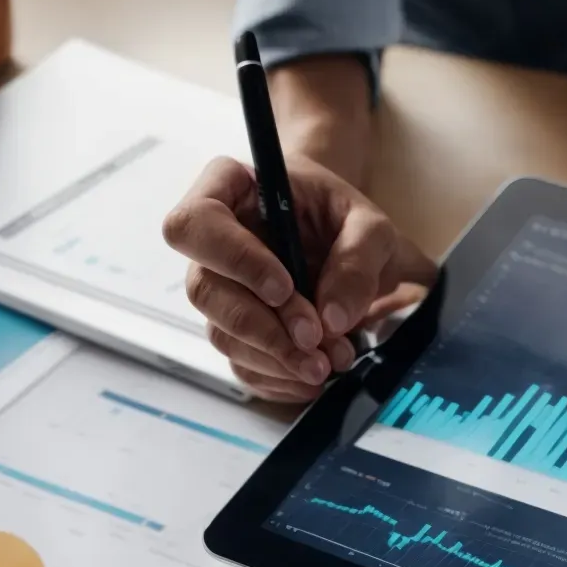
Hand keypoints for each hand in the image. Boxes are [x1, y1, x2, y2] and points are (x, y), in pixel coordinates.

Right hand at [163, 155, 433, 401]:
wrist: (346, 240)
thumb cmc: (343, 216)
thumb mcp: (370, 225)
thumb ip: (359, 258)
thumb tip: (333, 316)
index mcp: (228, 188)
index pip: (196, 222)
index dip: (235, 260)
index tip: (284, 288)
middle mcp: (211, 241)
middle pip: (204, 290)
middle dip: (263, 325)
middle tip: (316, 340)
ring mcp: (219, 289)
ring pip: (221, 333)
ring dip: (276, 358)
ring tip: (328, 362)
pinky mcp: (235, 330)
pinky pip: (240, 364)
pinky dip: (278, 379)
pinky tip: (311, 376)